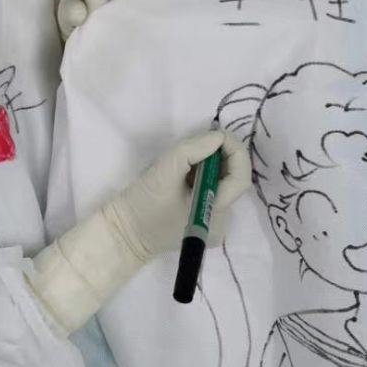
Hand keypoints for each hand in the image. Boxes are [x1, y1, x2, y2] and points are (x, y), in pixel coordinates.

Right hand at [103, 130, 252, 264]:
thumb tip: (217, 137)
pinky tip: (186, 176)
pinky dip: (205, 176)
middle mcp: (221, 222)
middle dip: (221, 156)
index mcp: (213, 213)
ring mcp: (214, 224)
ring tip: (188, 161)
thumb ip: (195, 148)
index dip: (234, 150)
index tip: (216, 134)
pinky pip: (214, 191)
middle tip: (201, 142)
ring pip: (223, 183)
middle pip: (233, 179)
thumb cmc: (144, 203)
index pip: (240, 177)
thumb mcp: (167, 168)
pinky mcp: (205, 221)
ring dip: (211, 165)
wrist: (125, 232)